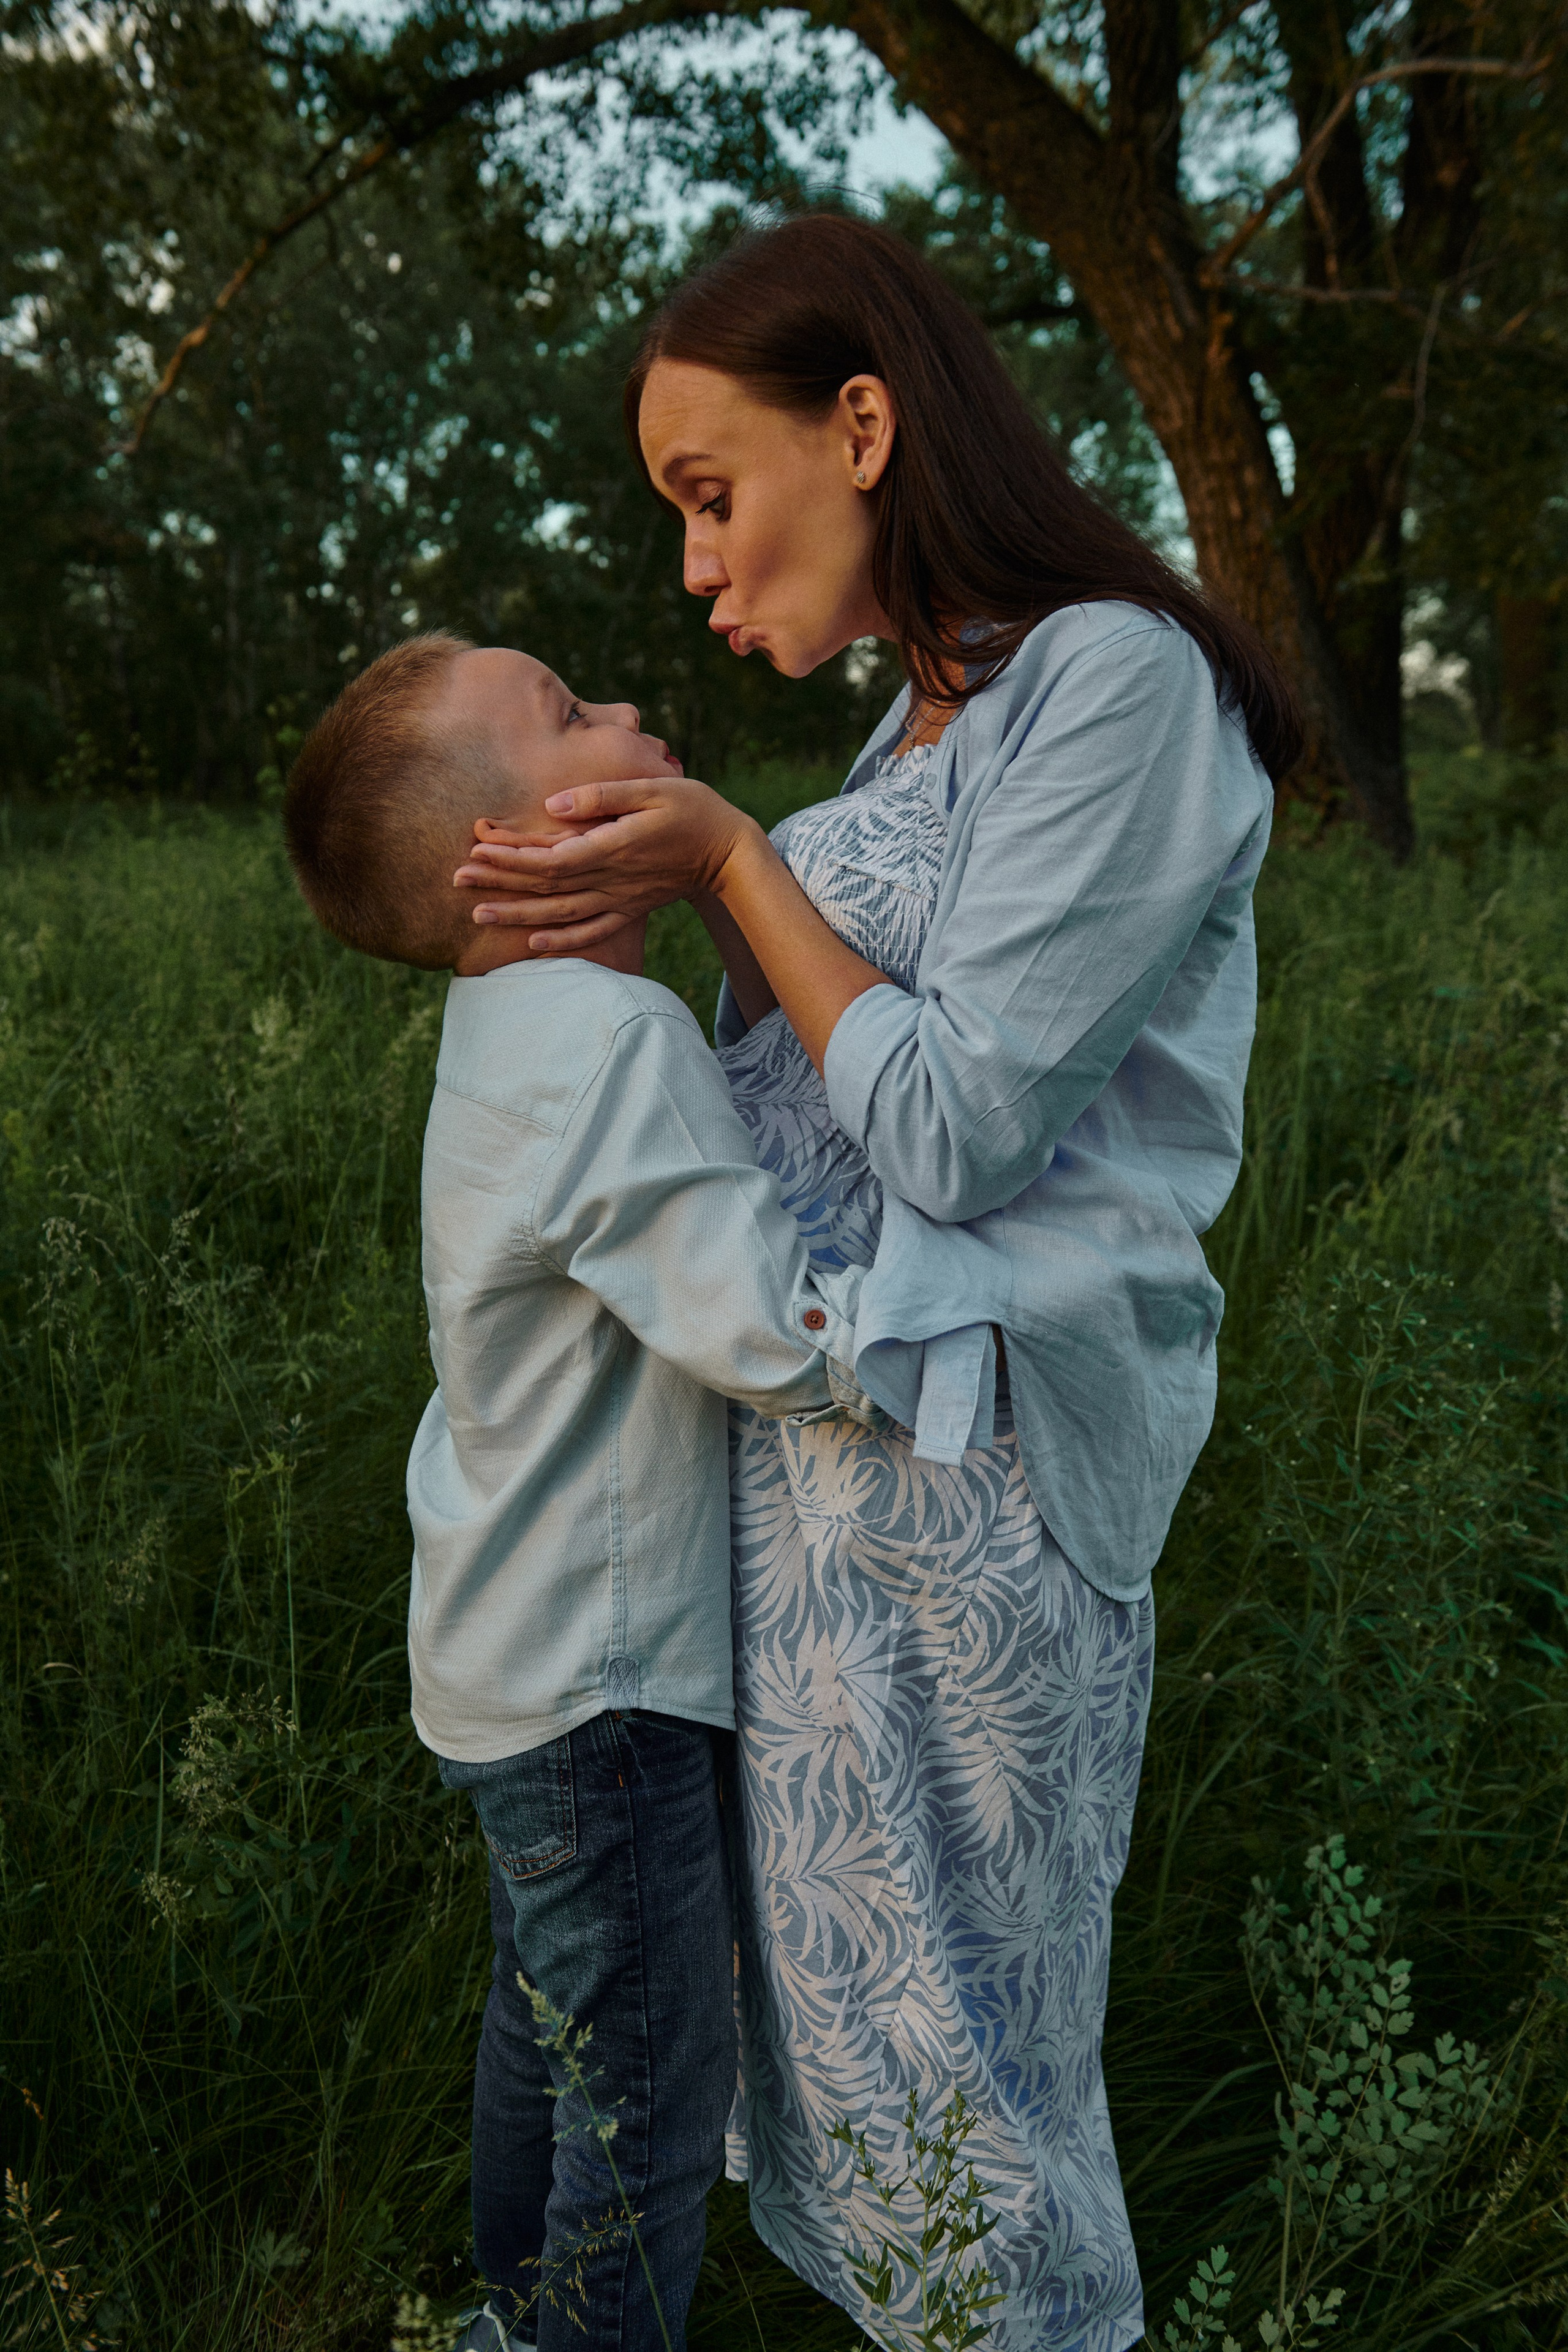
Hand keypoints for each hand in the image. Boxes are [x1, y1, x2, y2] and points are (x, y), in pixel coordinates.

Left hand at [453, 778, 759, 951]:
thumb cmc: (693, 808)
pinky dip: (562, 941)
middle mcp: (611, 879)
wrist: (729, 852)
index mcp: (612, 846)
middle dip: (499, 881)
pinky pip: (592, 932)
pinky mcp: (629, 909)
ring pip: (560, 912)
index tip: (475, 846)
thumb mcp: (652, 788)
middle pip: (546, 885)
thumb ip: (601, 796)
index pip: (550, 855)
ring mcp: (620, 899)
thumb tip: (551, 805)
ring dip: (517, 913)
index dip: (510, 854)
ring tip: (477, 912)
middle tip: (457, 877)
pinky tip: (533, 943)